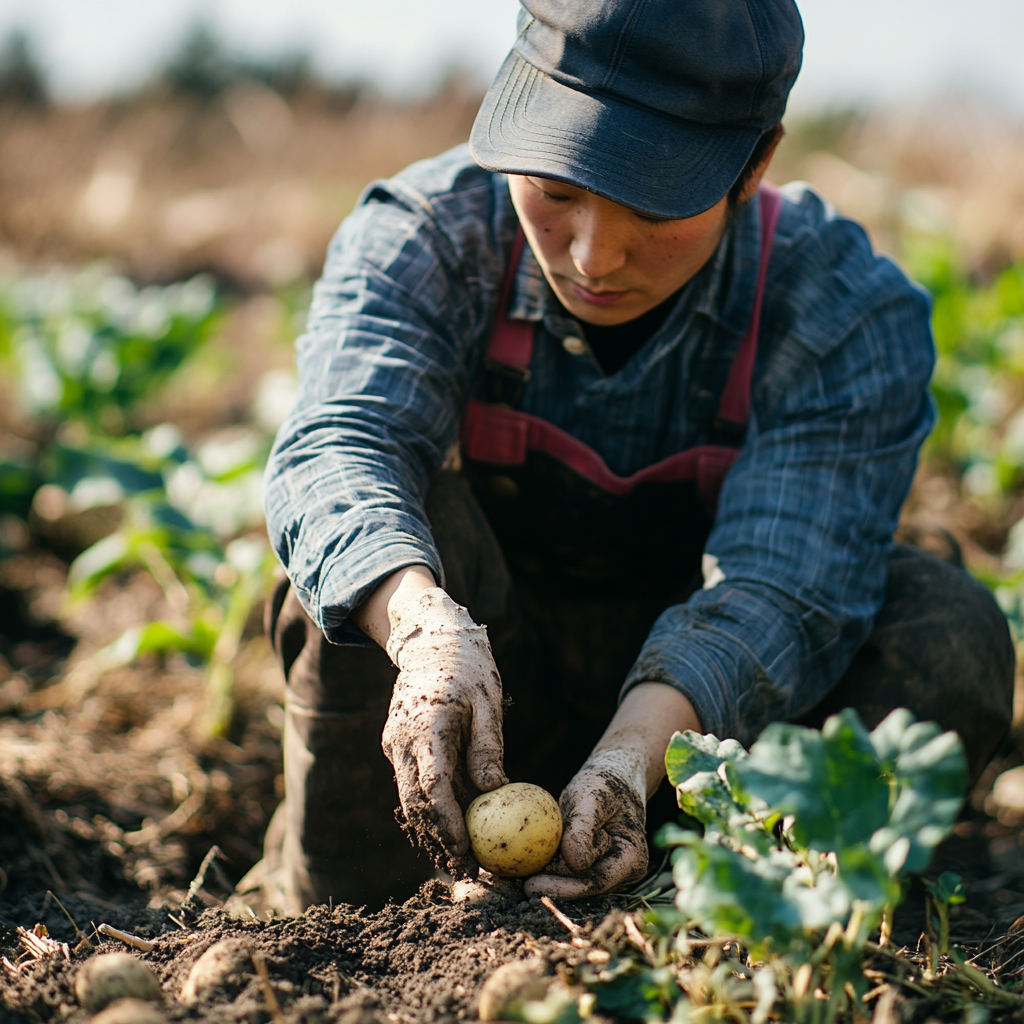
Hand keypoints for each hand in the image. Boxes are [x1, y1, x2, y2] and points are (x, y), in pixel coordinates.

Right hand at [380, 587, 506, 877]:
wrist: (430, 640)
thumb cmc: (469, 668)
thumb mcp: (489, 703)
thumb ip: (488, 747)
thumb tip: (498, 791)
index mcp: (426, 727)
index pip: (432, 786)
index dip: (447, 823)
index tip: (466, 852)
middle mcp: (401, 741)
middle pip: (414, 803)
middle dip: (437, 841)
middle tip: (466, 873)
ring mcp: (395, 745)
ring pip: (408, 800)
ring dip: (429, 834)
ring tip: (457, 866)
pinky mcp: (397, 747)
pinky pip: (410, 787)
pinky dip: (426, 813)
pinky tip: (447, 835)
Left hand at [524, 749, 647, 898]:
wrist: (613, 779)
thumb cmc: (606, 783)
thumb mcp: (595, 795)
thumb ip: (585, 826)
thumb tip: (573, 861)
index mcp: (631, 859)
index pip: (596, 881)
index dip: (564, 887)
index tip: (532, 884)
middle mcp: (620, 873)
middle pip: (580, 887)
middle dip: (548, 887)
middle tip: (512, 884)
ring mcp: (605, 872)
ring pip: (570, 882)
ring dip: (542, 879)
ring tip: (508, 879)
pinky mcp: (587, 867)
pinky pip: (564, 871)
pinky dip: (542, 868)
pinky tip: (515, 865)